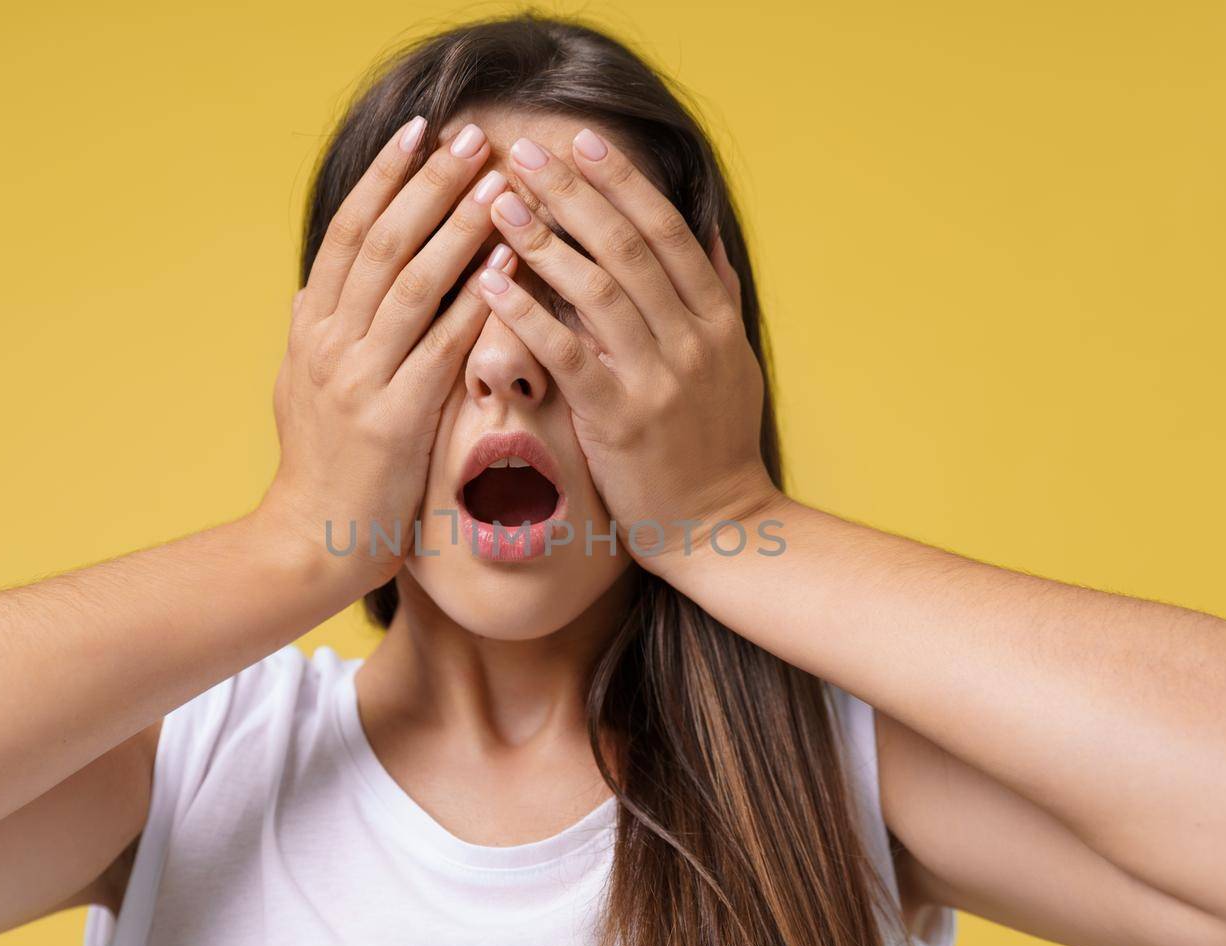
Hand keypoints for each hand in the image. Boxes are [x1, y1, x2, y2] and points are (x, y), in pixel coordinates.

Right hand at [259, 117, 517, 591]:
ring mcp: (359, 380)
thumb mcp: (298, 389)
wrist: (309, 542)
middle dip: (430, 183)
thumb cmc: (319, 467)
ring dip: (458, 226)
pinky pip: (442, 347)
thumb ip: (311, 336)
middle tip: (474, 136)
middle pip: (382, 242)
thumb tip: (311, 289)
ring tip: (499, 182)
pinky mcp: (394, 420)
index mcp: (311, 329)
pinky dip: (476, 302)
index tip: (421, 133)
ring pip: (412, 283)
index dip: (385, 178)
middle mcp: (329, 343)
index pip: (349, 233)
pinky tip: (508, 267)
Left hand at [475, 129, 780, 569]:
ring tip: (497, 203)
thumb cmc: (715, 444)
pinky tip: (490, 284)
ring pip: (598, 291)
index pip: (666, 231)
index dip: (622, 183)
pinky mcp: (621, 419)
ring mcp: (658, 378)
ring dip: (544, 241)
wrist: (719, 525)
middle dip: (574, 193)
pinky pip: (568, 355)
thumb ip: (720, 294)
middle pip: (628, 247)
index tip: (581, 140)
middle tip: (525, 152)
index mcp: (715, 319)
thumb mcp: (735, 362)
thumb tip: (709, 230)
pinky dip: (528, 315)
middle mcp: (691, 339)